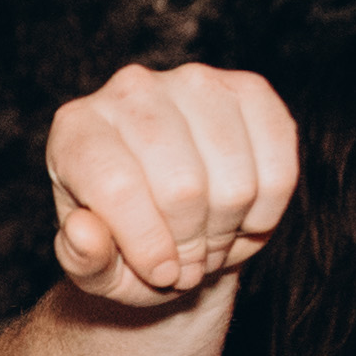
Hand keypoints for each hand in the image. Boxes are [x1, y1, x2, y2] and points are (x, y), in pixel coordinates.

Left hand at [46, 62, 301, 307]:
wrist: (172, 219)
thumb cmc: (124, 244)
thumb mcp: (95, 268)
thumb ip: (81, 260)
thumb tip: (83, 232)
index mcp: (77, 129)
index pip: (118, 186)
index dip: (147, 243)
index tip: (160, 273)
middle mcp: (131, 89)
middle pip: (182, 187)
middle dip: (192, 244)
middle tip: (187, 260)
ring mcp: (193, 82)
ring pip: (234, 181)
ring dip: (228, 230)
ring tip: (208, 238)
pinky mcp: (249, 90)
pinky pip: (279, 167)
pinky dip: (266, 212)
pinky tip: (242, 216)